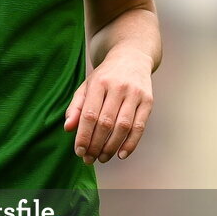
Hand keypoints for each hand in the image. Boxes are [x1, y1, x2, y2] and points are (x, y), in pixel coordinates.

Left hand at [64, 47, 153, 163]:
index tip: (79, 151)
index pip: (89, 115)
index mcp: (99, 83)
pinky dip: (131, 143)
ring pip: (123, 127)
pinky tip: (121, 154)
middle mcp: (118, 87)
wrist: (132, 56)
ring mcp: (135, 94)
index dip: (83, 136)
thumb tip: (68, 128)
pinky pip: (140, 126)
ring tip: (102, 158)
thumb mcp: (87, 86)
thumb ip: (75, 107)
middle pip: (106, 123)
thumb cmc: (105, 76)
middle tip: (89, 159)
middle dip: (96, 145)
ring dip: (111, 147)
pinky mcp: (148, 101)